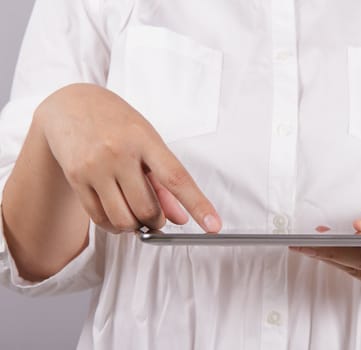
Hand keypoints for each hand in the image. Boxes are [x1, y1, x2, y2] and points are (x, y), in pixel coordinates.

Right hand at [36, 83, 221, 233]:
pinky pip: (99, 218)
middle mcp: (119, 152)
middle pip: (147, 208)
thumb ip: (164, 182)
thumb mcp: (148, 142)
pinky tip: (118, 215)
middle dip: (157, 222)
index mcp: (145, 139)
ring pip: (123, 219)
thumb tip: (181, 219)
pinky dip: (114, 226)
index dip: (197, 205)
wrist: (71, 105)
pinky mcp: (76, 178)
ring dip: (135, 227)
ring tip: (137, 217)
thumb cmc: (118, 123)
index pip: (177, 178)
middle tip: (157, 218)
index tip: (213, 226)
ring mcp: (95, 166)